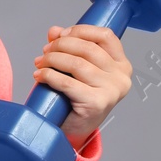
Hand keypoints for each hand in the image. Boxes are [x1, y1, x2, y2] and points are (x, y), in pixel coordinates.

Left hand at [31, 23, 133, 144]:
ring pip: (76, 64)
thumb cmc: (78, 96)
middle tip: (45, 52)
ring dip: (52, 60)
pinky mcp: (96, 103)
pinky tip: (39, 76)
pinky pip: (67, 83)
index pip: (105, 35)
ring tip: (40, 63)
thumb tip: (54, 31)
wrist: (77, 129)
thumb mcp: (77, 68)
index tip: (60, 35)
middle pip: (87, 48)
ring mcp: (111, 91)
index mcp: (122, 64)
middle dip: (60, 45)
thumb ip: (69, 46)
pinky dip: (49, 76)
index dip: (80, 30)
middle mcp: (121, 77)